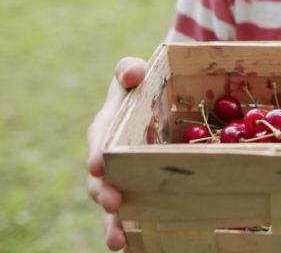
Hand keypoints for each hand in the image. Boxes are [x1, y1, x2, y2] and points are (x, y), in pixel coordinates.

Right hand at [87, 57, 145, 250]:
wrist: (158, 109)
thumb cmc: (142, 90)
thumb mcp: (135, 76)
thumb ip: (129, 70)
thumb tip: (133, 72)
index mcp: (105, 131)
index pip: (98, 142)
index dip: (98, 154)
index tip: (99, 165)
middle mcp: (109, 161)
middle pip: (101, 181)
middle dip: (106, 193)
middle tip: (115, 202)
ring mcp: (123, 181)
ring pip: (113, 205)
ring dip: (114, 223)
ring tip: (117, 241)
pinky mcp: (140, 194)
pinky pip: (135, 216)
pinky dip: (133, 233)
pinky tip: (137, 248)